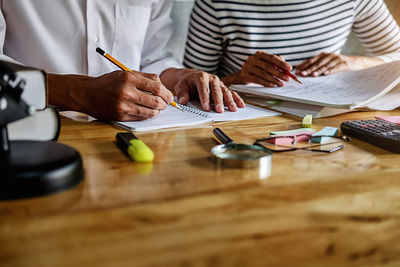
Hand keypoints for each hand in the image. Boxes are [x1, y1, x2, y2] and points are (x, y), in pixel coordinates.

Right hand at [48, 71, 173, 120]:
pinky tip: (147, 111)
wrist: (87, 93)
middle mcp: (126, 92)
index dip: (167, 93)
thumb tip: (163, 87)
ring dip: (157, 111)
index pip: (156, 87)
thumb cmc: (108, 83)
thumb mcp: (125, 73)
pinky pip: (141, 117)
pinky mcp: (120, 116)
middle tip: (165, 103)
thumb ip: (145, 78)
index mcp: (129, 78)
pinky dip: (148, 115)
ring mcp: (123, 105)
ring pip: (150, 111)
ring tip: (157, 108)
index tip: (170, 96)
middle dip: (164, 103)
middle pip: (156, 101)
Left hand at [161, 68, 244, 112]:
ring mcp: (219, 83)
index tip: (206, 107)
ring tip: (232, 109)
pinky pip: (231, 93)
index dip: (205, 98)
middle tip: (219, 110)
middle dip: (218, 101)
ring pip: (225, 91)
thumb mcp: (180, 86)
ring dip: (229, 101)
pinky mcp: (223, 88)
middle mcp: (212, 79)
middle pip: (216, 90)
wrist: (191, 78)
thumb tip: (183, 100)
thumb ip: (182, 93)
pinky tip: (241, 105)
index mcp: (201, 77)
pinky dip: (236, 99)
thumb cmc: (187, 83)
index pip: (203, 88)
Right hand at [239, 51, 291, 86]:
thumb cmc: (258, 68)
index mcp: (259, 54)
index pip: (272, 58)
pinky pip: (257, 80)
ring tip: (281, 83)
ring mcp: (247, 67)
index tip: (289, 68)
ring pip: (263, 74)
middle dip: (279, 73)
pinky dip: (266, 83)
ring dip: (273, 79)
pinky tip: (272, 85)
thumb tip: (287, 68)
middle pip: (268, 66)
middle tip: (287, 78)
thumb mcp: (267, 63)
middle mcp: (252, 59)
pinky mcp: (244, 75)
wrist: (243, 74)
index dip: (281, 63)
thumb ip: (277, 63)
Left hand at [295, 53, 384, 76]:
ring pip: (325, 65)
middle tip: (302, 74)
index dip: (304, 65)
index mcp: (323, 55)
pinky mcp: (343, 63)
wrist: (355, 63)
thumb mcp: (327, 64)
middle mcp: (329, 56)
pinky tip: (325, 74)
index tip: (297, 70)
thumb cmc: (338, 64)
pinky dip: (330, 71)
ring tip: (312, 75)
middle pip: (317, 63)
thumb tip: (304, 71)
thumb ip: (317, 66)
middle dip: (308, 69)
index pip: (311, 60)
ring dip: (318, 70)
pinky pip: (335, 68)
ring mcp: (336, 59)